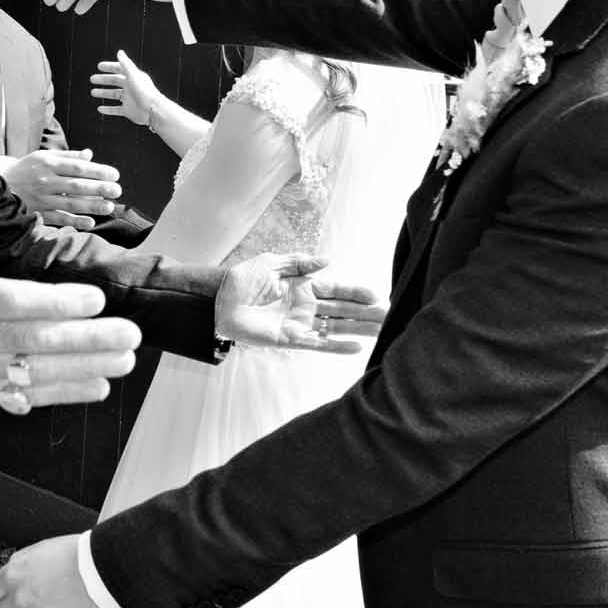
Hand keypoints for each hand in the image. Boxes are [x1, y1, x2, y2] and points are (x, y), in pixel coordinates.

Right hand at [0, 188, 142, 411]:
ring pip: (39, 372)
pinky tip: (99, 385)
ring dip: (86, 368)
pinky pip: (28, 395)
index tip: (97, 298)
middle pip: (36, 340)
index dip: (57, 303)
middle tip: (130, 333)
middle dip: (87, 339)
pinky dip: (64, 394)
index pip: (15, 302)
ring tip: (126, 359)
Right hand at [1, 148, 120, 227]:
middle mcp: (44, 180)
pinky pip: (57, 218)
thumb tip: (90, 155)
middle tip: (118, 191)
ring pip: (69, 203)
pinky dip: (73, 221)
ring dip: (90, 206)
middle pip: (76, 185)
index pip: (77, 167)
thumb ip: (67, 156)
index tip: (115, 175)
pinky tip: (90, 222)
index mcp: (47, 163)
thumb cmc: (26, 169)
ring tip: (109, 207)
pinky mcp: (36, 212)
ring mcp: (40, 198)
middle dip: (99, 188)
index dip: (97, 171)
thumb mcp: (43, 156)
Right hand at [90, 50, 165, 127]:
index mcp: (133, 77)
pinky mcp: (128, 110)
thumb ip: (125, 64)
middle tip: (92, 79)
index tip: (99, 66)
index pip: (120, 69)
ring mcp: (129, 99)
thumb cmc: (144, 91)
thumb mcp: (133, 75)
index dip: (110, 67)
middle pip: (115, 81)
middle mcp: (131, 87)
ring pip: (114, 95)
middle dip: (103, 80)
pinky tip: (100, 109)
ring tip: (93, 92)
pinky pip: (116, 110)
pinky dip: (108, 109)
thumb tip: (119, 52)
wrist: (153, 111)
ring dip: (103, 93)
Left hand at [214, 253, 386, 353]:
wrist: (218, 301)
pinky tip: (356, 348)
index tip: (377, 296)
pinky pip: (318, 344)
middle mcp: (306, 305)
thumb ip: (300, 262)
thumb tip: (328, 260)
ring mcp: (301, 323)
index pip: (337, 289)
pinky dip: (336, 346)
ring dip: (358, 329)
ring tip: (381, 331)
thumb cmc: (241, 280)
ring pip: (336, 327)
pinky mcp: (291, 339)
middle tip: (389, 316)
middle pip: (342, 310)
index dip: (357, 293)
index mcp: (304, 285)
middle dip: (365, 313)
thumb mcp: (271, 262)